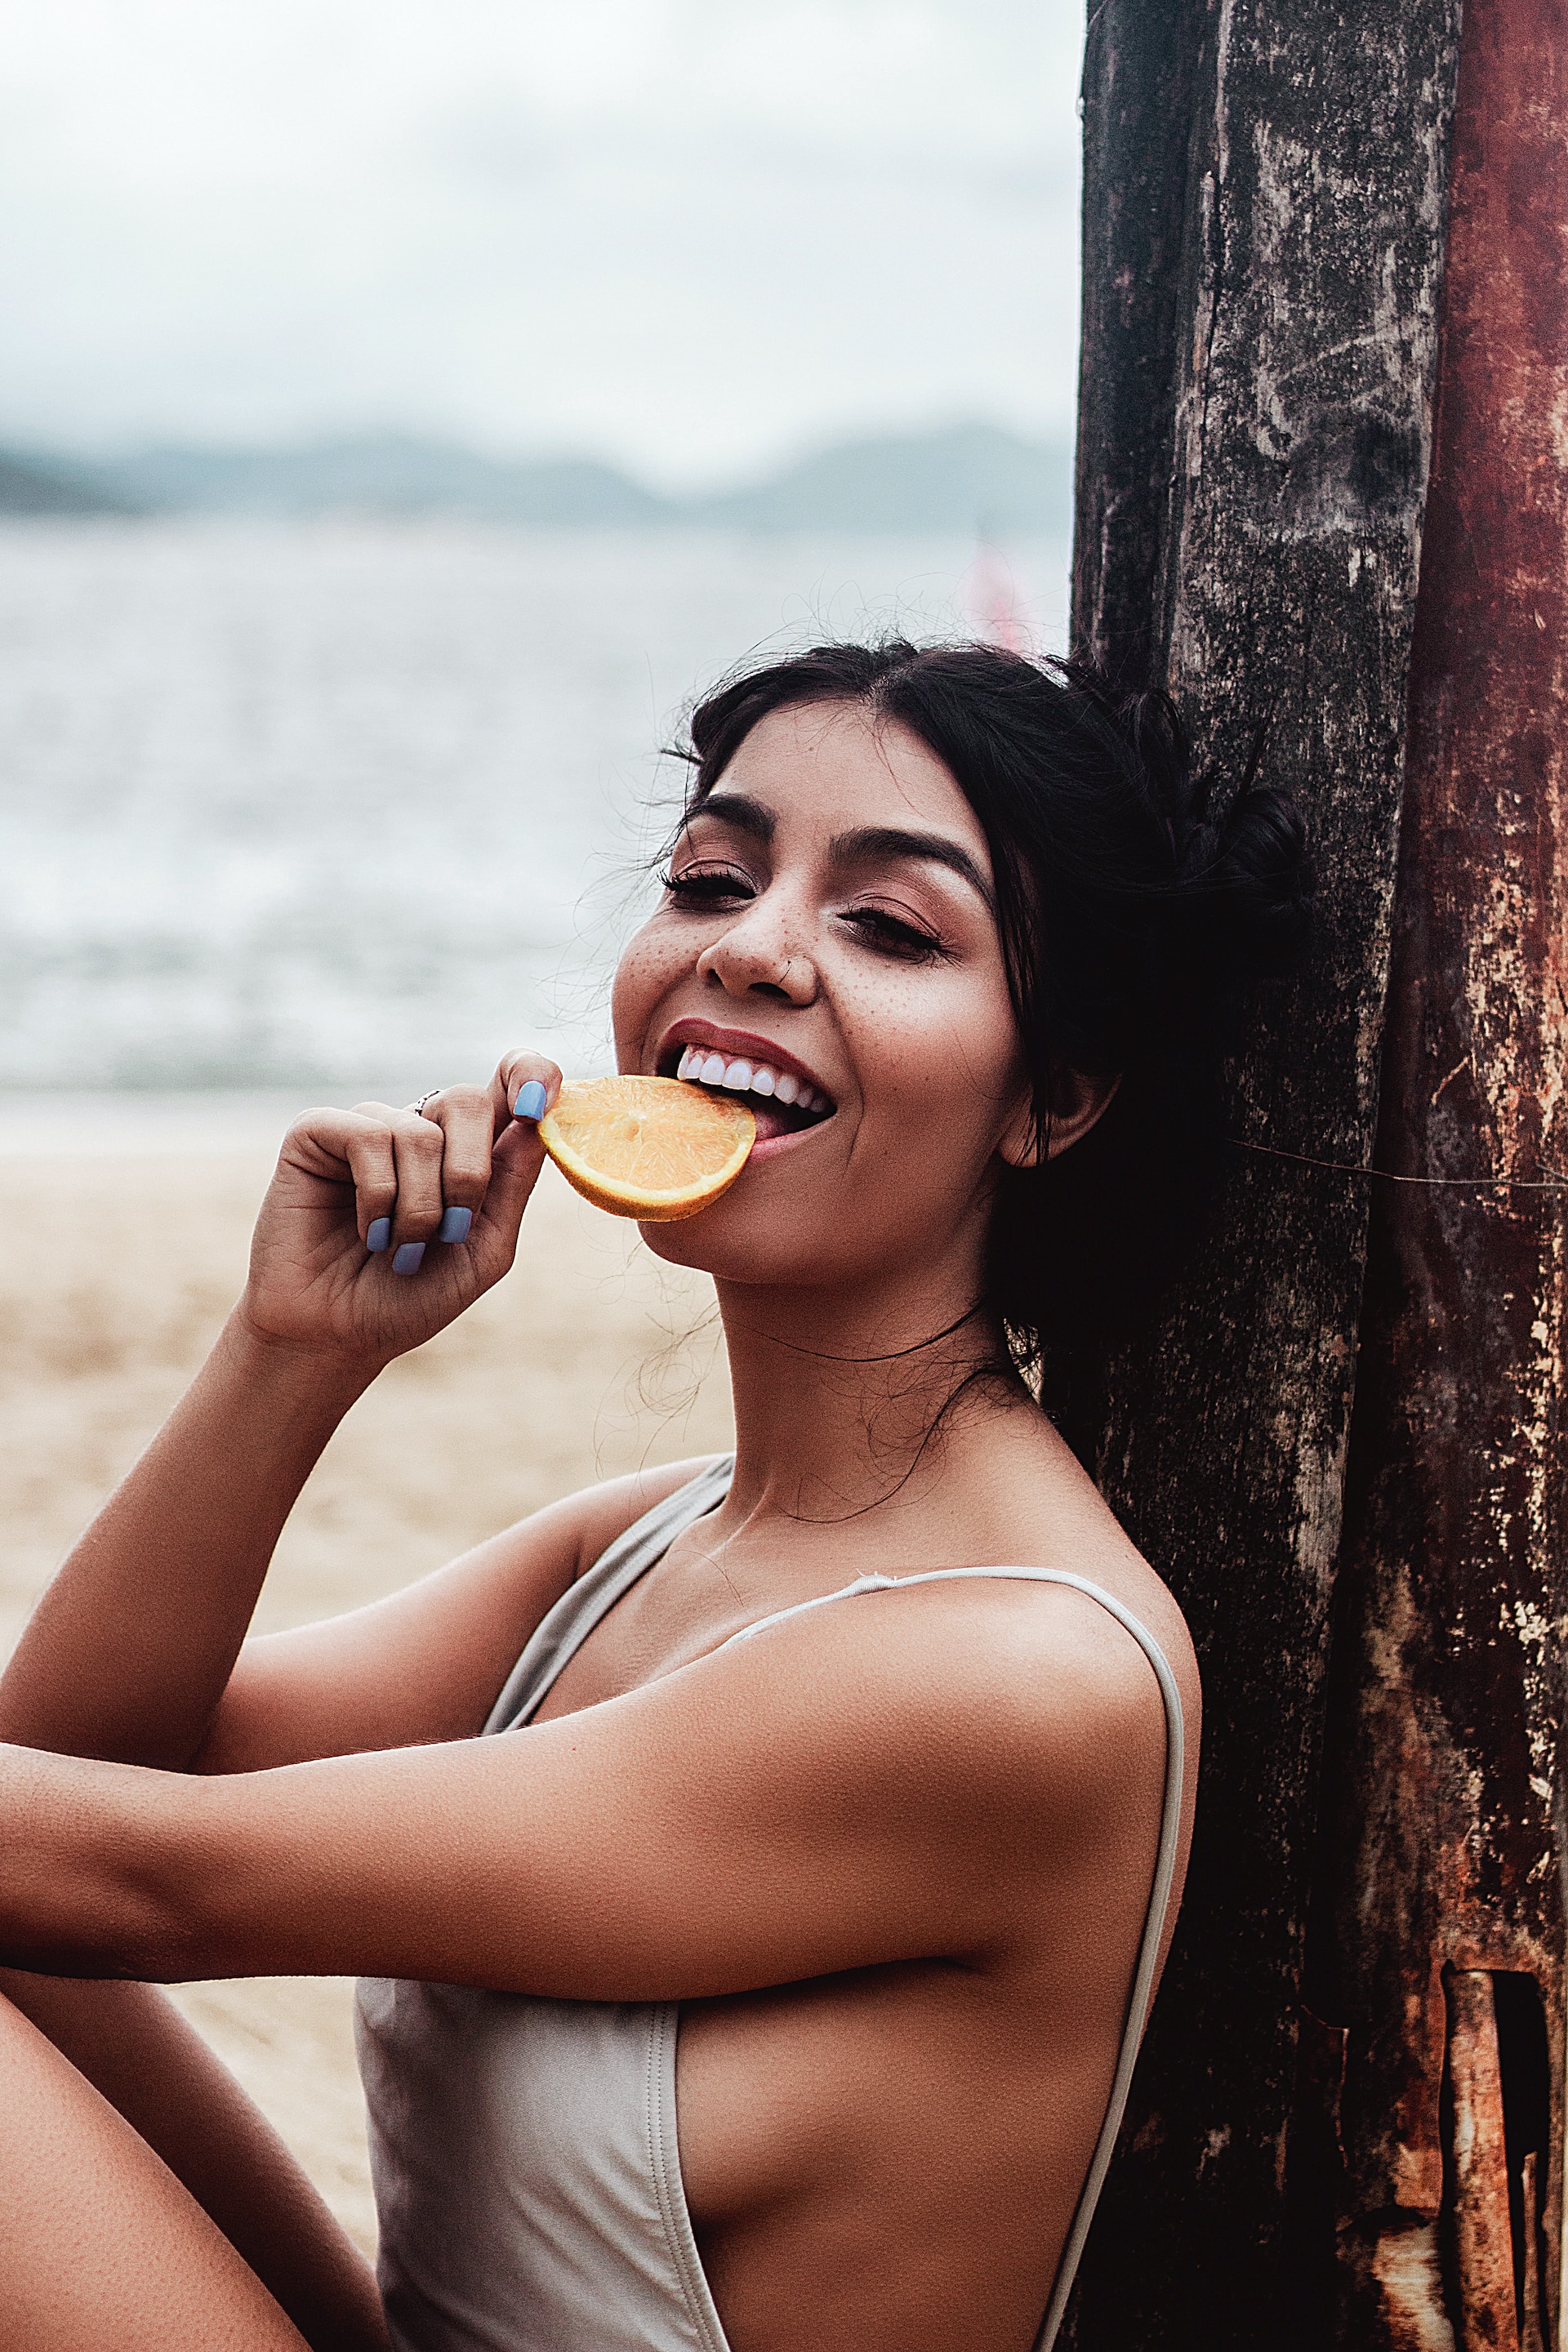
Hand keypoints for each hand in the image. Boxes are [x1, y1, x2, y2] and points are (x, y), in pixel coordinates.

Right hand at [238, 1050, 560, 1366]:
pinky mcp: (317, 1132)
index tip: (536, 1109)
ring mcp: (368, 1126)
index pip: (509, 1080)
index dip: (530, 1074)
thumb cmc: (410, 1297)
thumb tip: (537, 1120)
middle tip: (451, 1230)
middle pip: (466, 1100)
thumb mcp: (485, 1249)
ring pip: (420, 1132)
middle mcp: (419, 1127)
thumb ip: (513, 1184)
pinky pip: (368, 1137)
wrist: (337, 1337)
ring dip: (420, 1207)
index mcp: (467, 1150)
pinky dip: (378, 1197)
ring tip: (401, 1248)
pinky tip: (368, 1231)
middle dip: (469, 1176)